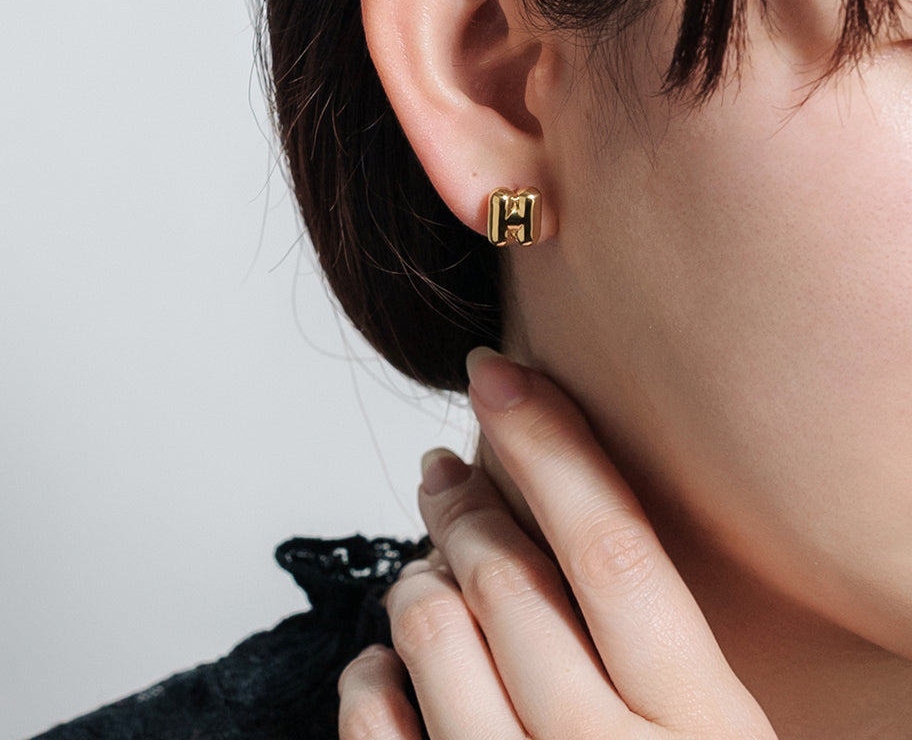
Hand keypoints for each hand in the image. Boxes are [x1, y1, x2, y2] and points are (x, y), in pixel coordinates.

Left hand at [338, 348, 777, 738]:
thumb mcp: (707, 736)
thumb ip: (649, 645)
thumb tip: (540, 514)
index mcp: (704, 730)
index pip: (614, 545)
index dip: (548, 441)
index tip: (495, 372)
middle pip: (508, 576)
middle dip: (464, 502)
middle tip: (448, 472)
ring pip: (431, 631)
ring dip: (417, 579)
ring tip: (427, 571)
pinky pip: (373, 726)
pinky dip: (368, 676)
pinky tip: (386, 668)